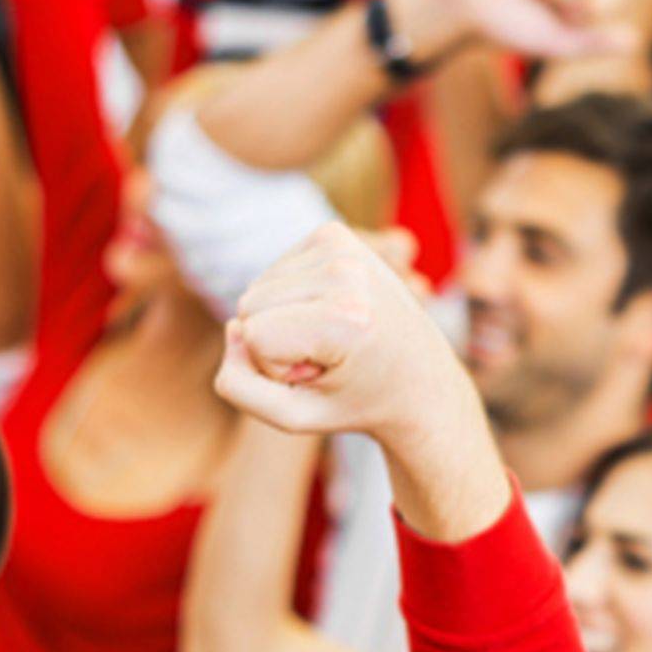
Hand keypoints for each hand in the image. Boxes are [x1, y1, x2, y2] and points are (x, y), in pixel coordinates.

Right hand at [215, 225, 477, 450]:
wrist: (418, 376)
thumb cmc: (357, 401)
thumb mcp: (295, 416)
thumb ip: (238, 386)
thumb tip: (232, 327)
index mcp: (346, 315)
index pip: (253, 336)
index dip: (277, 368)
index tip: (324, 375)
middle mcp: (346, 270)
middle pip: (248, 306)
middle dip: (278, 343)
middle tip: (329, 359)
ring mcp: (342, 245)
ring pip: (258, 288)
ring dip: (285, 321)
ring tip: (333, 339)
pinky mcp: (333, 234)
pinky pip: (274, 272)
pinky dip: (293, 299)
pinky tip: (330, 315)